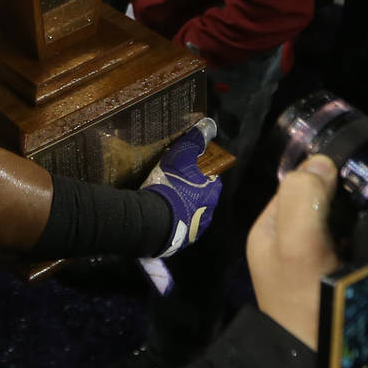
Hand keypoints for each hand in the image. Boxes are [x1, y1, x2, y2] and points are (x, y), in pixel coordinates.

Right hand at [140, 118, 221, 256]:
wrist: (154, 220)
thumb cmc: (172, 185)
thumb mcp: (181, 157)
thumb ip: (195, 142)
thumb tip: (208, 124)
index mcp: (212, 193)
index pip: (212, 180)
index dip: (201, 174)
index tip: (187, 170)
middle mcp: (208, 213)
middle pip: (202, 199)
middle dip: (191, 193)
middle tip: (174, 185)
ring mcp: (195, 230)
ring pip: (191, 215)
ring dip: (182, 209)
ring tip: (164, 202)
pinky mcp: (180, 242)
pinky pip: (178, 229)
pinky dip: (172, 222)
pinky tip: (159, 216)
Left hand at [247, 152, 367, 367]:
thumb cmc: (310, 308)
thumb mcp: (294, 244)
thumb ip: (304, 196)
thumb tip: (324, 162)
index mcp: (274, 234)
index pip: (299, 183)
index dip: (327, 170)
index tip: (365, 161)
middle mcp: (299, 250)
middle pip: (331, 204)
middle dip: (357, 193)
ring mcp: (333, 272)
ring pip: (358, 228)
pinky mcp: (364, 292)